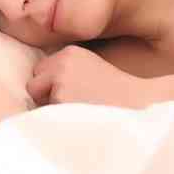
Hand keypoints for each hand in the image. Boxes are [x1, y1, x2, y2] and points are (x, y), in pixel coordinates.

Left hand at [26, 45, 152, 107]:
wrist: (140, 106)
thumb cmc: (116, 98)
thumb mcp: (91, 72)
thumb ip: (66, 75)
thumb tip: (34, 89)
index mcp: (70, 53)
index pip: (41, 72)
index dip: (53, 88)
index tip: (73, 96)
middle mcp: (62, 61)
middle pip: (34, 85)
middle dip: (47, 98)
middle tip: (75, 106)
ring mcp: (60, 79)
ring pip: (38, 101)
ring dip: (52, 110)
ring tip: (79, 112)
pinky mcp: (59, 98)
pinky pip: (45, 116)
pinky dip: (58, 121)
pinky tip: (80, 119)